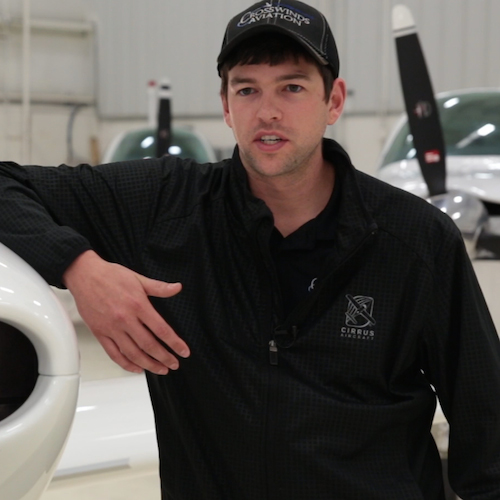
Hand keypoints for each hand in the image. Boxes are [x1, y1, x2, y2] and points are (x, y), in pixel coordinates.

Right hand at [63, 250, 189, 374]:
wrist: (84, 274)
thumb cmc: (110, 275)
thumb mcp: (139, 278)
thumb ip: (159, 287)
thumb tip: (177, 288)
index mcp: (138, 305)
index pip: (161, 330)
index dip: (175, 343)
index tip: (183, 351)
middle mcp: (125, 319)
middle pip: (149, 345)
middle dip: (164, 358)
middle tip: (174, 364)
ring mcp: (112, 328)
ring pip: (132, 353)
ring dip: (148, 364)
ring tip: (160, 369)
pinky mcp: (100, 333)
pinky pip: (114, 354)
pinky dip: (126, 364)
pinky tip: (136, 367)